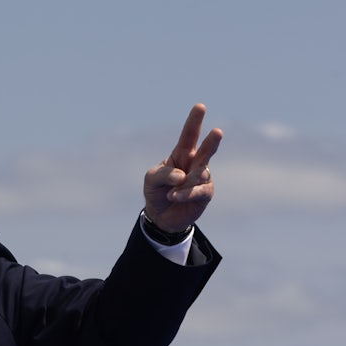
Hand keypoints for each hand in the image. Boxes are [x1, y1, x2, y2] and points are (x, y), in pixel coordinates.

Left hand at [143, 104, 222, 231]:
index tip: (200, 106)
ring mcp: (202, 178)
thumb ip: (163, 174)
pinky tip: (174, 196)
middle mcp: (195, 163)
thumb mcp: (151, 179)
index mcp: (181, 154)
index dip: (194, 121)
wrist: (162, 216)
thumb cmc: (157, 191)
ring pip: (200, 174)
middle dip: (212, 142)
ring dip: (185, 183)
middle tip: (217, 132)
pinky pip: (198, 190)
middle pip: (205, 150)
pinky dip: (185, 193)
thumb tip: (181, 176)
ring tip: (171, 192)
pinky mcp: (205, 193)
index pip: (189, 135)